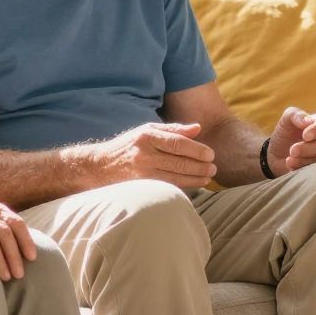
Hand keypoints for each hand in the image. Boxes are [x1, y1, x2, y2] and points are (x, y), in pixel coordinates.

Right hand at [0, 194, 36, 280]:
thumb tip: (4, 244)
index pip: (13, 220)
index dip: (25, 238)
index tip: (32, 255)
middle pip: (11, 229)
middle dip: (21, 250)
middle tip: (25, 270)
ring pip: (2, 238)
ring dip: (11, 259)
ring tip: (14, 276)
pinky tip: (0, 275)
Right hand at [86, 122, 216, 187]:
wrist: (101, 166)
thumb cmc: (130, 145)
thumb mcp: (148, 130)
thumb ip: (174, 130)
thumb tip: (198, 128)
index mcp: (147, 136)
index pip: (177, 143)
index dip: (196, 150)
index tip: (211, 155)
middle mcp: (144, 154)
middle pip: (178, 161)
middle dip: (199, 166)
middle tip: (213, 168)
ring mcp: (141, 172)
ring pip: (174, 177)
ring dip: (195, 179)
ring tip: (207, 177)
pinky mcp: (141, 186)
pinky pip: (167, 186)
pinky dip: (183, 186)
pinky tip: (194, 184)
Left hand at [268, 107, 315, 171]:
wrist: (276, 155)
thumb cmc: (284, 134)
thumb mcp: (286, 120)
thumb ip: (295, 115)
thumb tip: (308, 121)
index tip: (305, 136)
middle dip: (308, 148)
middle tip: (292, 150)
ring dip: (305, 160)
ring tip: (290, 159)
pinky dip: (303, 168)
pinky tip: (291, 165)